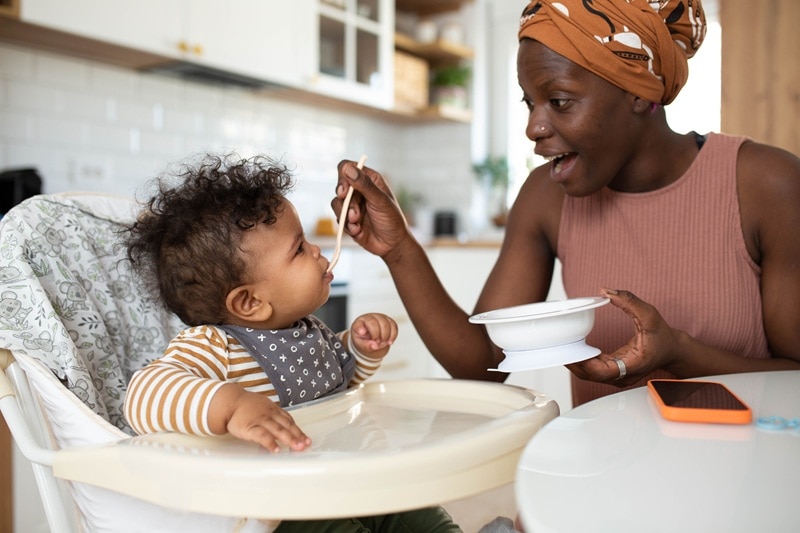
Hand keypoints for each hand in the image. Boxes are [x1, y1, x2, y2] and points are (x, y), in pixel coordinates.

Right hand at [221, 385, 310, 452]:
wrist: (229, 401)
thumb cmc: (246, 406)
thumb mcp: (263, 406)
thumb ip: (274, 416)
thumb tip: (284, 427)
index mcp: (273, 409)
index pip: (289, 420)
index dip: (299, 430)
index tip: (306, 439)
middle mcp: (270, 414)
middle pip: (287, 425)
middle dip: (298, 435)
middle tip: (306, 444)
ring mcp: (260, 420)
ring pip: (278, 430)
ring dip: (289, 439)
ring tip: (297, 447)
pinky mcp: (250, 428)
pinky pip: (262, 436)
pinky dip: (270, 443)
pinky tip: (276, 450)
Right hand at [332, 160, 411, 258]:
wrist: (392, 245)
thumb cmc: (392, 220)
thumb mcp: (380, 201)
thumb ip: (365, 185)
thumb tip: (348, 169)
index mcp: (369, 179)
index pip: (347, 167)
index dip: (343, 177)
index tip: (344, 192)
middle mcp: (359, 189)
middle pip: (340, 187)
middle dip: (346, 203)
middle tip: (354, 215)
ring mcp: (352, 204)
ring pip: (336, 203)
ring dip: (346, 216)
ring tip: (358, 225)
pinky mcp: (347, 218)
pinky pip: (338, 218)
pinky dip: (347, 226)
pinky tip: (358, 231)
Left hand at [350, 313, 397, 358]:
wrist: (370, 335)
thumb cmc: (363, 337)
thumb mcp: (360, 344)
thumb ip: (365, 345)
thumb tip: (374, 346)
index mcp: (359, 323)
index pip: (359, 324)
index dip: (360, 328)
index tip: (362, 333)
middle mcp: (369, 318)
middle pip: (374, 323)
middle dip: (376, 336)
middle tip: (377, 343)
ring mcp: (380, 317)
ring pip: (385, 324)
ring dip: (386, 337)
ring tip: (383, 343)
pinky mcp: (389, 320)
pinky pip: (394, 326)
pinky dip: (393, 335)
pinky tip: (389, 341)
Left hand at [567, 288, 681, 385]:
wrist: (673, 350)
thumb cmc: (663, 336)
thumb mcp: (649, 314)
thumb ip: (629, 301)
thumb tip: (606, 291)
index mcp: (631, 366)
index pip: (602, 372)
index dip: (583, 364)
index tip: (571, 351)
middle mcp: (623, 375)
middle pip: (590, 375)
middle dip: (573, 363)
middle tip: (558, 347)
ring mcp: (618, 376)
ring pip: (590, 375)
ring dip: (575, 362)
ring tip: (562, 347)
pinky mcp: (614, 371)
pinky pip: (594, 370)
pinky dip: (583, 361)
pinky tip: (573, 349)